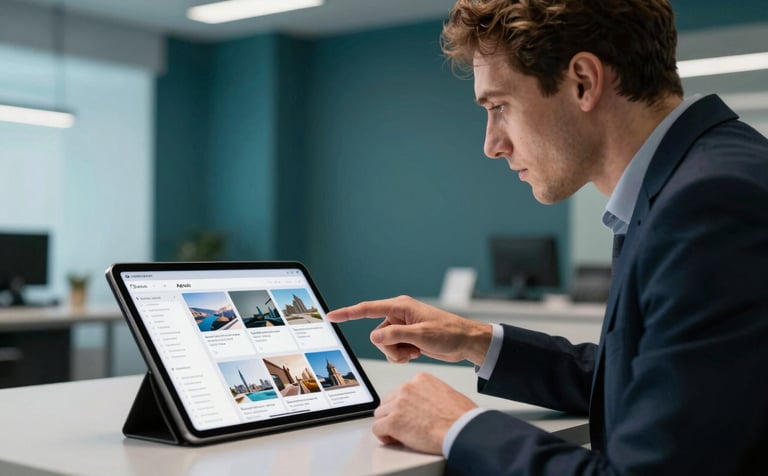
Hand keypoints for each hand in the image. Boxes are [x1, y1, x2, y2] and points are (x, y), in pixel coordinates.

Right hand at [327, 295, 491, 365]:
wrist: (465, 342)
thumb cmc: (449, 333)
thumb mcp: (421, 335)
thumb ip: (396, 336)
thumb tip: (374, 337)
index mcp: (400, 306)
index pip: (367, 309)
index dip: (348, 313)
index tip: (331, 316)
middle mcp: (399, 315)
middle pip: (377, 335)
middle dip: (389, 347)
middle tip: (410, 350)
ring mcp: (402, 327)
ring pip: (384, 345)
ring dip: (397, 353)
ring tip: (415, 351)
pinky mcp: (407, 337)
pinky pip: (393, 350)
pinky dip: (402, 355)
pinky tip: (416, 353)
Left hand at [373, 372, 477, 453]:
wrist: (462, 429)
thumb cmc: (462, 416)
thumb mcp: (447, 392)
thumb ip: (430, 394)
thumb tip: (425, 405)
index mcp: (420, 379)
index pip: (401, 391)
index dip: (403, 406)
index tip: (408, 415)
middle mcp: (407, 388)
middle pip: (388, 401)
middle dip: (393, 414)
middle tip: (403, 426)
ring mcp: (398, 404)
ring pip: (380, 414)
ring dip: (388, 424)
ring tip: (399, 434)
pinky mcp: (393, 422)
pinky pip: (377, 428)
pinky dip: (383, 436)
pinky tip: (393, 440)